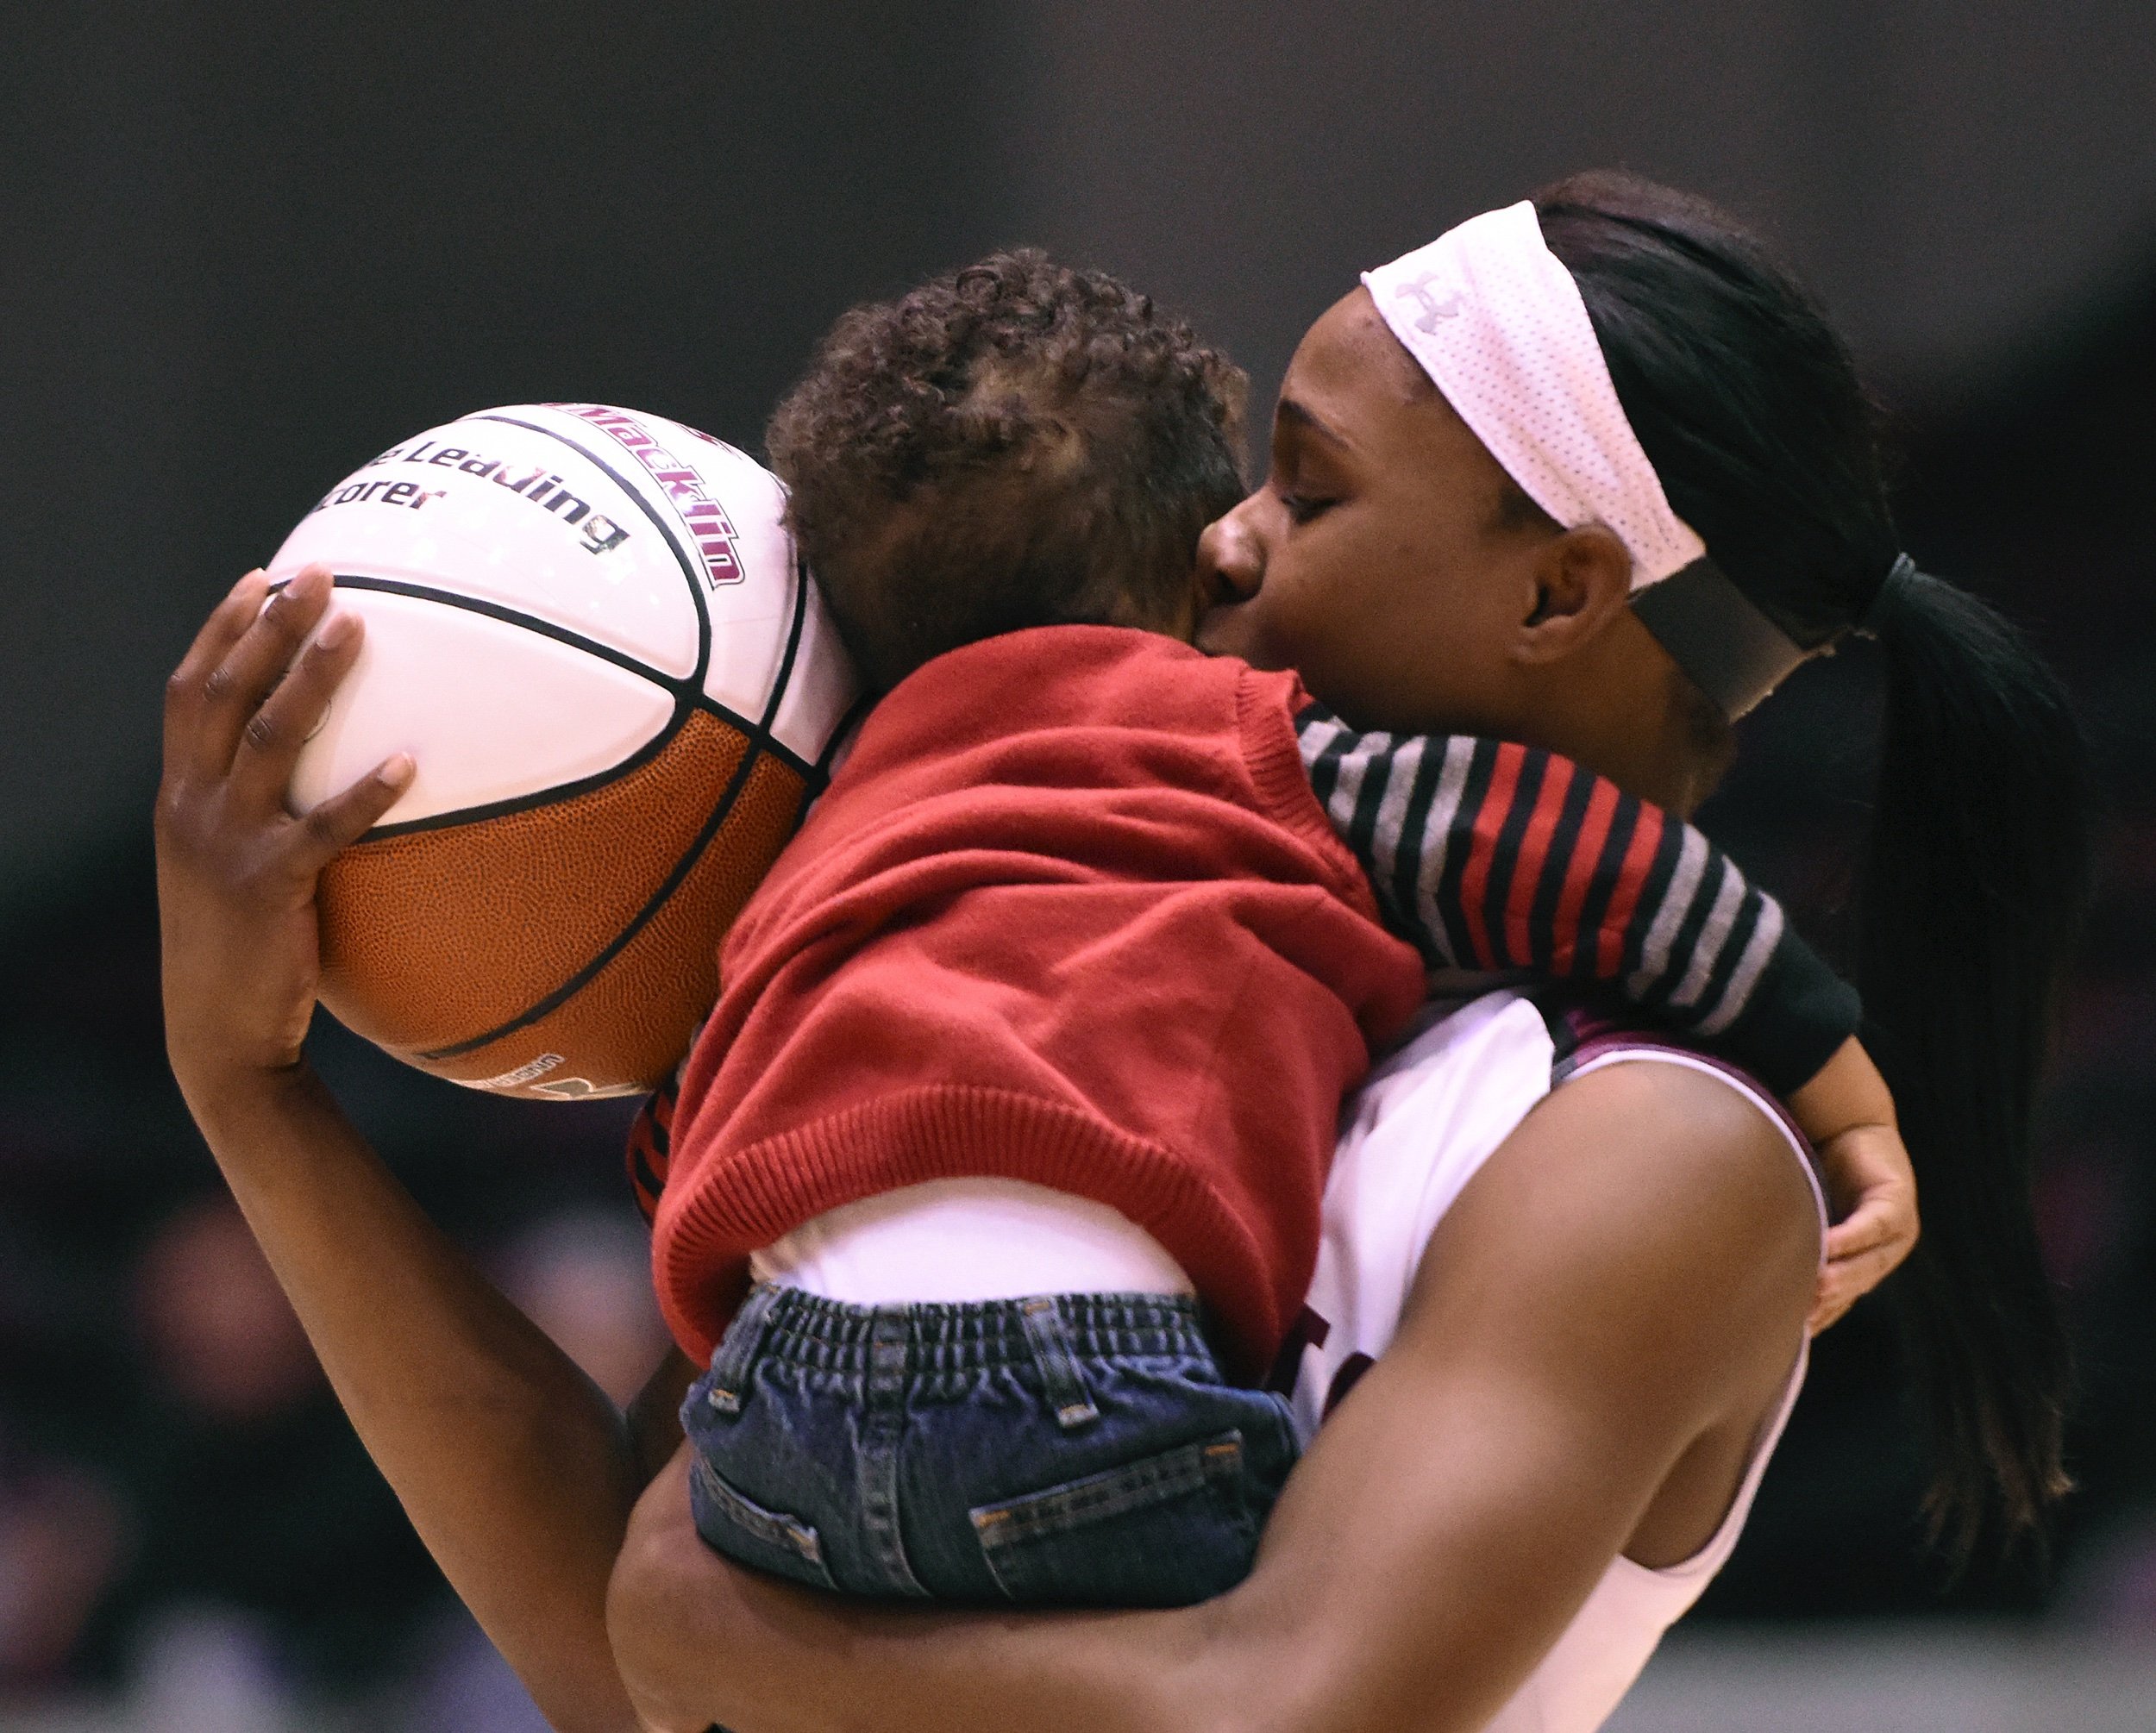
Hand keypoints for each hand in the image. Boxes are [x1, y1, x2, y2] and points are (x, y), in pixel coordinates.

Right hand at [156, 564, 412, 1097]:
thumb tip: (319, 760)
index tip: (262, 577)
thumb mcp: (224, 864)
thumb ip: (251, 809)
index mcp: (178, 797)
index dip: (222, 631)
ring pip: (269, 742)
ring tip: (358, 628)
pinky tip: (411, 762)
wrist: (218, 1034)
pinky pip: (325, 830)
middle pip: (226, 695)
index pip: (190, 692)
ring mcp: (225, 846)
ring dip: (314, 679)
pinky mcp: (269, 889)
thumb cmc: (238, 946)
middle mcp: (190, 809)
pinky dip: (366, 793)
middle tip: (321, 572)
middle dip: (270, 628)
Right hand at [1810, 1121, 1918, 1333]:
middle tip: (1800, 1319)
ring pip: (1867, 1262)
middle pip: (1855, 1285)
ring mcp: (1898, 1230)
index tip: (1793, 1331)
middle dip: (1828, 1302)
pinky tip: (1825, 1245)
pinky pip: (1871, 1225)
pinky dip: (1847, 1237)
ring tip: (1814, 1288)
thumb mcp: (1807, 1215)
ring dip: (1841, 1276)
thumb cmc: (1819, 1171)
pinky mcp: (1897, 1201)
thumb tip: (1752, 1271)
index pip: (1842, 1298)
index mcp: (1864, 1261)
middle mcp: (1885, 1251)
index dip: (1821, 1315)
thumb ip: (1794, 1243)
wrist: (1848, 1123)